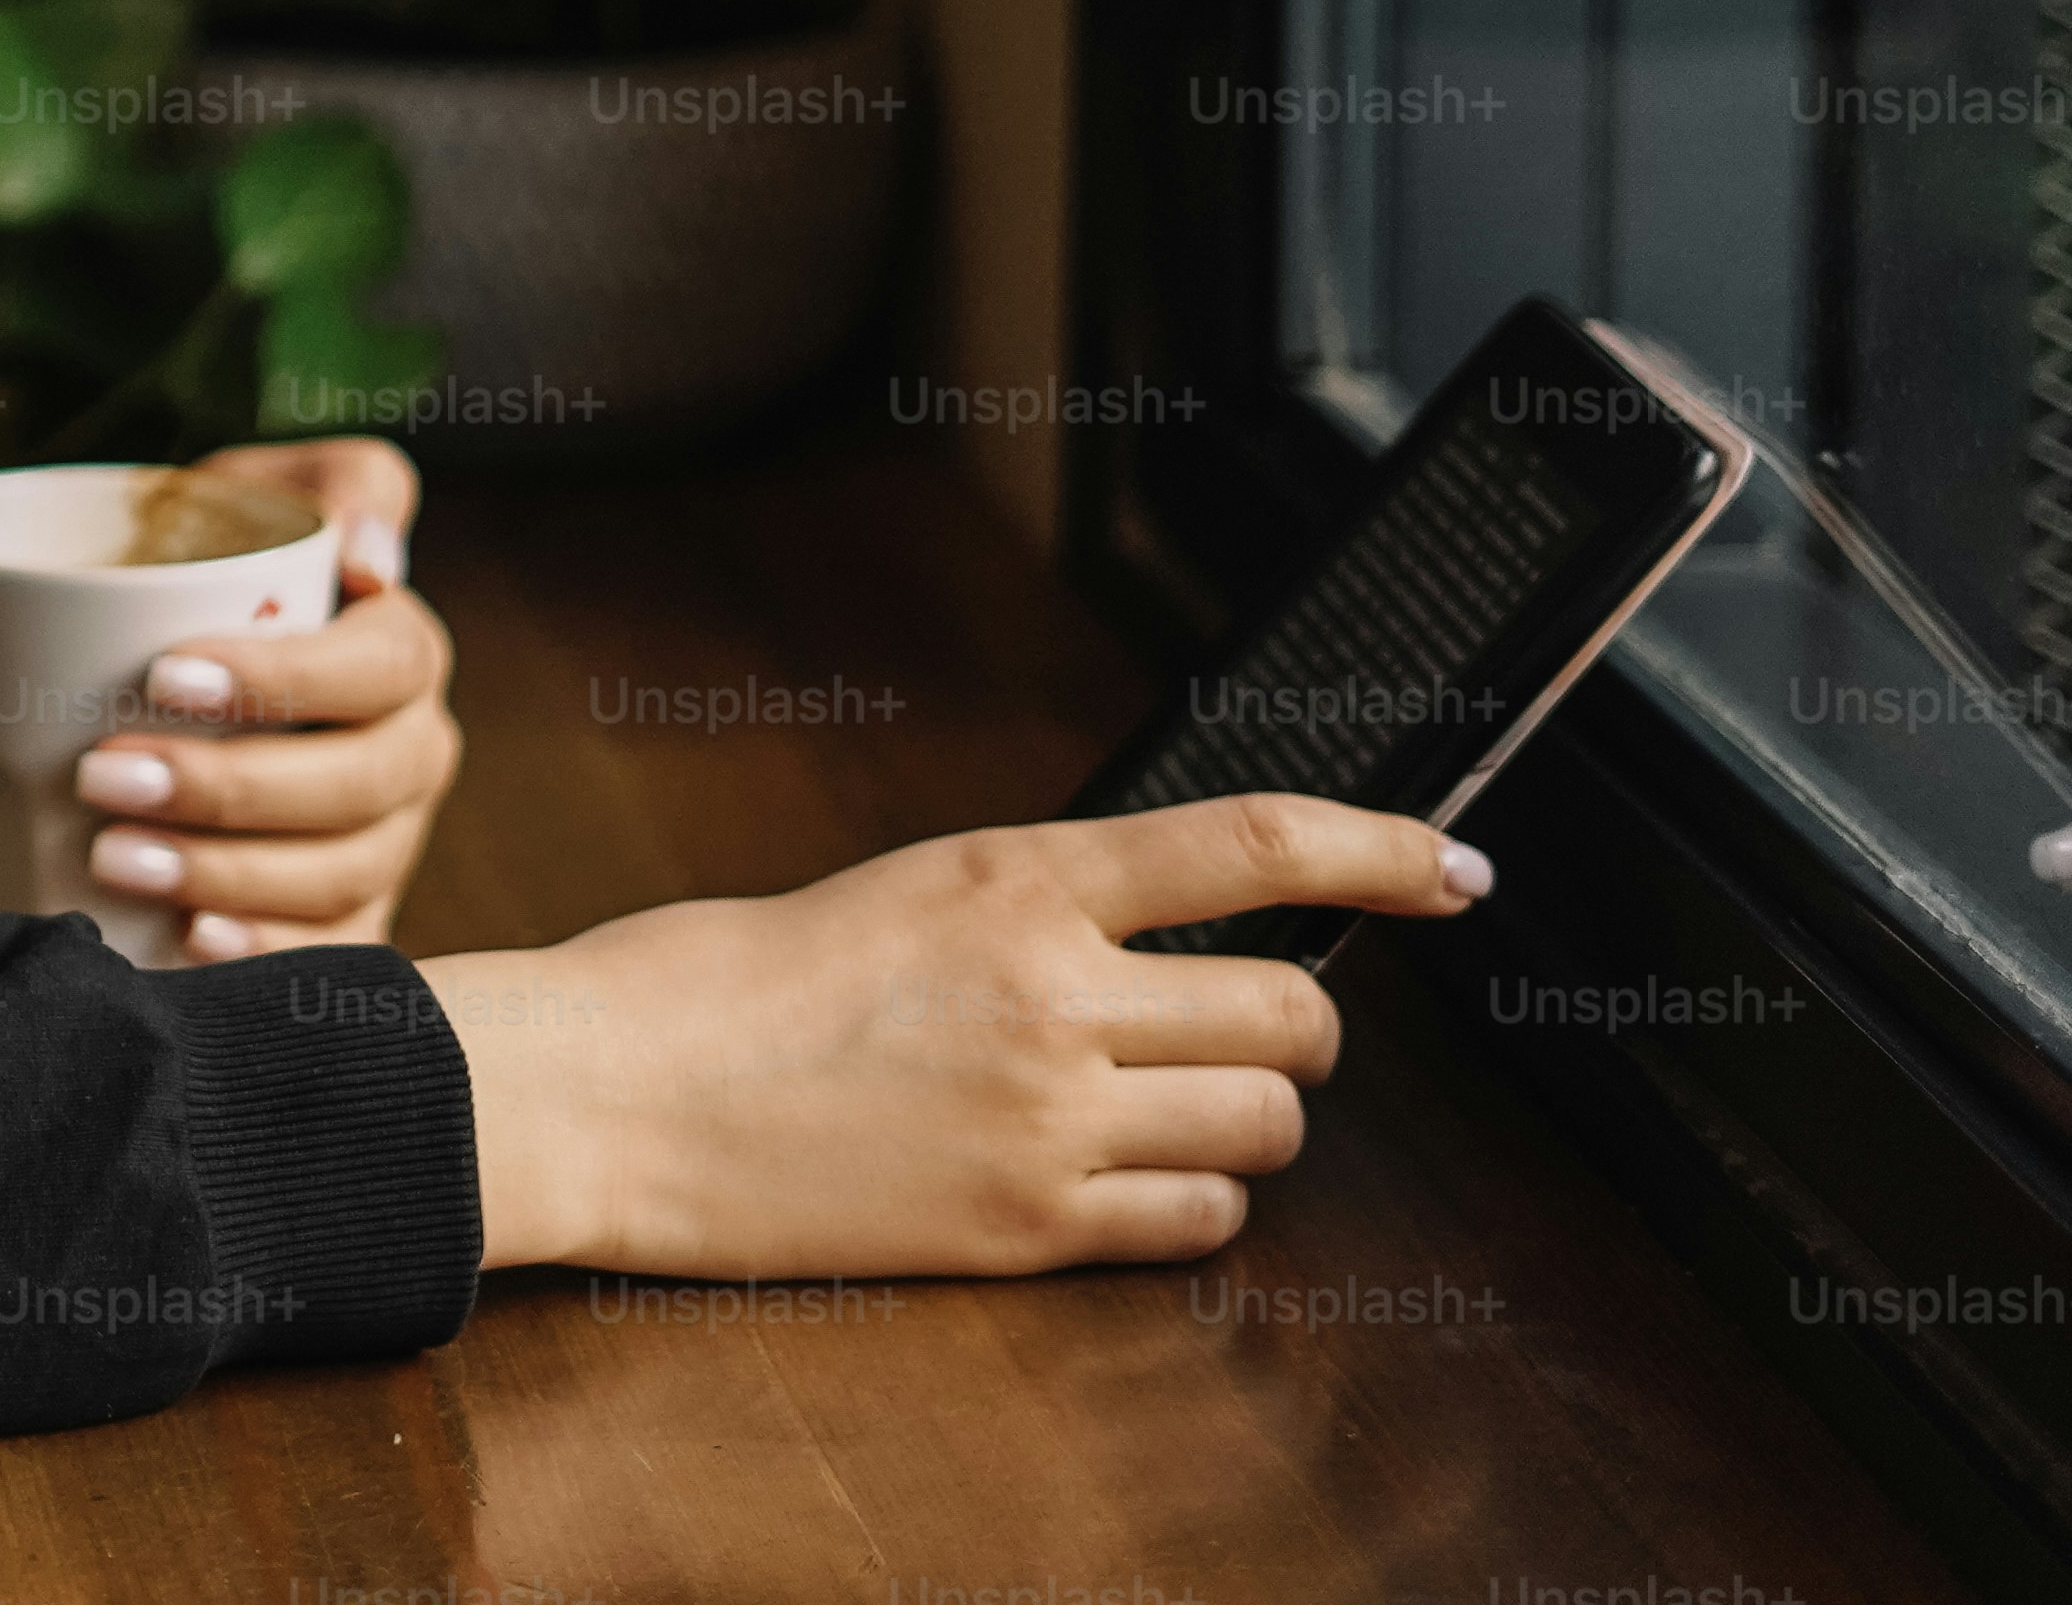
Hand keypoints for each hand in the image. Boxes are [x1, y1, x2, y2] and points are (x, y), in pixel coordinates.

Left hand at [72, 437, 456, 963]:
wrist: (161, 666)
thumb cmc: (211, 567)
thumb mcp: (258, 501)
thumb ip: (334, 487)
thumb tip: (371, 552)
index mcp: (401, 652)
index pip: (378, 668)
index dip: (284, 678)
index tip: (164, 674)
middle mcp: (413, 751)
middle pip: (354, 786)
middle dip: (228, 788)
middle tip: (102, 776)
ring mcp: (388, 844)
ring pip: (339, 877)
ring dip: (227, 874)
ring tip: (112, 857)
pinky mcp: (350, 918)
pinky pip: (332, 955)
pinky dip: (267, 954)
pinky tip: (194, 944)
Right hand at [424, 793, 1493, 1275]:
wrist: (615, 1092)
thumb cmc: (720, 983)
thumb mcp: (894, 894)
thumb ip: (1030, 911)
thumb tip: (1152, 939)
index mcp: (1012, 879)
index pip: (1253, 846)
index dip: (1382, 851)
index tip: (1455, 870)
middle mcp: (1053, 992)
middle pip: (1292, 1014)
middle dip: (1289, 1029)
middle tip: (1233, 1035)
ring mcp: (1046, 1118)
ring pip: (1263, 1123)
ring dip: (1239, 1119)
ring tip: (1152, 1112)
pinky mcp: (1023, 1226)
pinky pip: (1198, 1223)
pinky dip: (1187, 1206)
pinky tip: (1118, 1182)